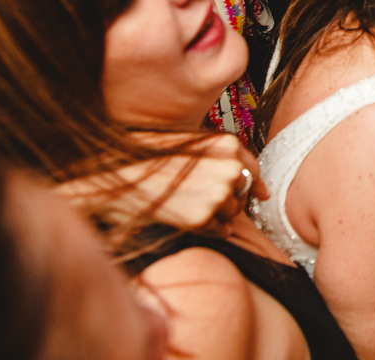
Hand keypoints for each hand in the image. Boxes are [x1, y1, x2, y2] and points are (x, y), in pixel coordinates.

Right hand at [66, 134, 267, 235]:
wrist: (113, 176)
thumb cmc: (146, 157)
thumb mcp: (190, 145)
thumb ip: (222, 159)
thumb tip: (258, 189)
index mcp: (226, 144)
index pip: (253, 169)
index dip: (256, 185)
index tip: (261, 195)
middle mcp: (229, 167)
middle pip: (243, 193)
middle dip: (230, 201)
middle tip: (205, 202)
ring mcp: (217, 193)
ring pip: (233, 214)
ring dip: (219, 216)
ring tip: (191, 208)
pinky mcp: (202, 217)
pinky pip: (218, 230)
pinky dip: (210, 231)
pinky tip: (192, 222)